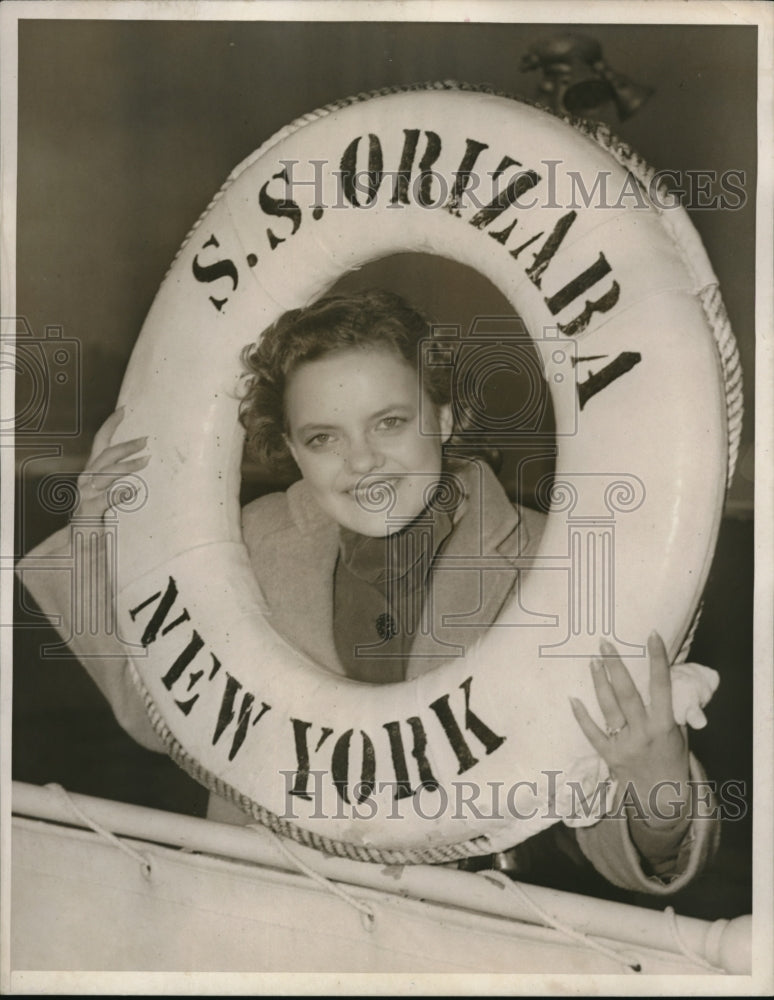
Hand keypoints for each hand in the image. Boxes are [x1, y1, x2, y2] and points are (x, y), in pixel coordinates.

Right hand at [73, 407, 149, 519]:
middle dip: (125, 446)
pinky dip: (120, 493)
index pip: (100, 442)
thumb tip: (144, 457)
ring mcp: (86, 495)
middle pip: (105, 456)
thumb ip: (118, 472)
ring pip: (106, 474)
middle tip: (146, 440)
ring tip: (145, 460)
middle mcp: (87, 479)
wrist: (77, 541)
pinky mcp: (89, 512)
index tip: (123, 409)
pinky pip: (105, 500)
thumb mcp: (106, 488)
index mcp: (92, 470)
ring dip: (126, 466)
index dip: (110, 424)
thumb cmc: (96, 512)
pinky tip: (133, 489)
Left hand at [570, 632, 690, 846]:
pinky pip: (592, 733)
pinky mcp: (609, 756)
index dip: (657, 660)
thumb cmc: (672, 757)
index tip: (652, 635)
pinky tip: (572, 699)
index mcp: (665, 725)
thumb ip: (672, 708)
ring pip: (609, 708)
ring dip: (600, 683)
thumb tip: (665, 678)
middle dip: (617, 666)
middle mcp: (644, 733)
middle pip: (628, 693)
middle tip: (604, 643)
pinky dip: (582, 716)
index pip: (662, 686)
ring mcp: (625, 745)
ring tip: (593, 661)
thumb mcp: (680, 733)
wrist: (663, 797)